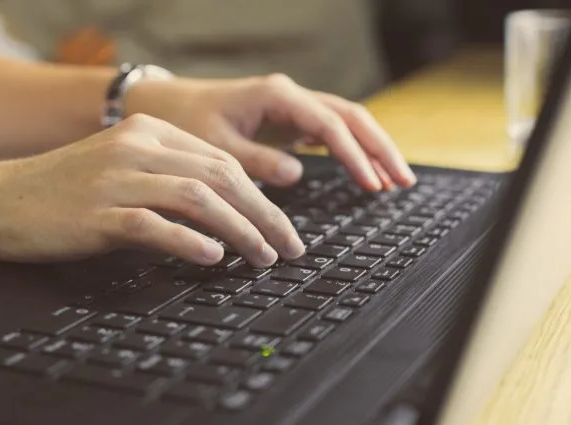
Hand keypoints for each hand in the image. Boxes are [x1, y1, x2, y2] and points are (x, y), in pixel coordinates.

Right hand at [0, 115, 303, 264]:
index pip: (223, 161)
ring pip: (197, 198)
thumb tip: (231, 216)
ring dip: (239, 230)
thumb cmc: (69, 192)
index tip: (283, 227)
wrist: (1, 200)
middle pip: (220, 177)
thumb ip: (174, 180)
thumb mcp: (127, 170)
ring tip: (262, 257)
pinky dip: (189, 241)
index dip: (262, 196)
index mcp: (150, 133)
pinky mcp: (97, 213)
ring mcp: (116, 179)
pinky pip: (153, 225)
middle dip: (264, 215)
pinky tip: (213, 257)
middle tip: (288, 247)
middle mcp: (137, 148)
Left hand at [125, 74, 416, 190]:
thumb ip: (256, 161)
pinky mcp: (291, 120)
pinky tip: (366, 171)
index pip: (329, 124)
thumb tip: (296, 173)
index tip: (370, 183)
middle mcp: (291, 96)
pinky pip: (332, 131)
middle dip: (380, 148)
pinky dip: (352, 151)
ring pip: (347, 122)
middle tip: (402, 180)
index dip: (354, 154)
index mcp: (277, 96)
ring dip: (373, 148)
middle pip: (351, 116)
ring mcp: (294, 107)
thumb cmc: (188, 123)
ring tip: (395, 180)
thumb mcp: (216, 147)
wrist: (168, 107)